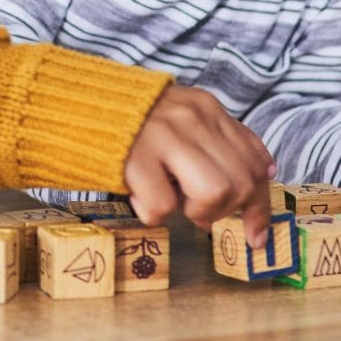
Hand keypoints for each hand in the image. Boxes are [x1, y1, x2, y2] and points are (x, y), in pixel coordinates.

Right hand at [124, 84, 274, 248]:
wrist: (74, 106)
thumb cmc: (132, 122)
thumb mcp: (183, 116)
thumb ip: (222, 137)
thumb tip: (266, 170)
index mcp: (205, 106)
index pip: (254, 161)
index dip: (260, 206)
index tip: (256, 234)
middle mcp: (190, 117)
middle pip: (240, 183)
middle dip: (224, 211)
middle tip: (198, 213)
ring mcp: (163, 135)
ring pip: (214, 193)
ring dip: (195, 210)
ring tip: (171, 198)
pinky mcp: (134, 157)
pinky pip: (164, 206)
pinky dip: (153, 212)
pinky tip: (140, 195)